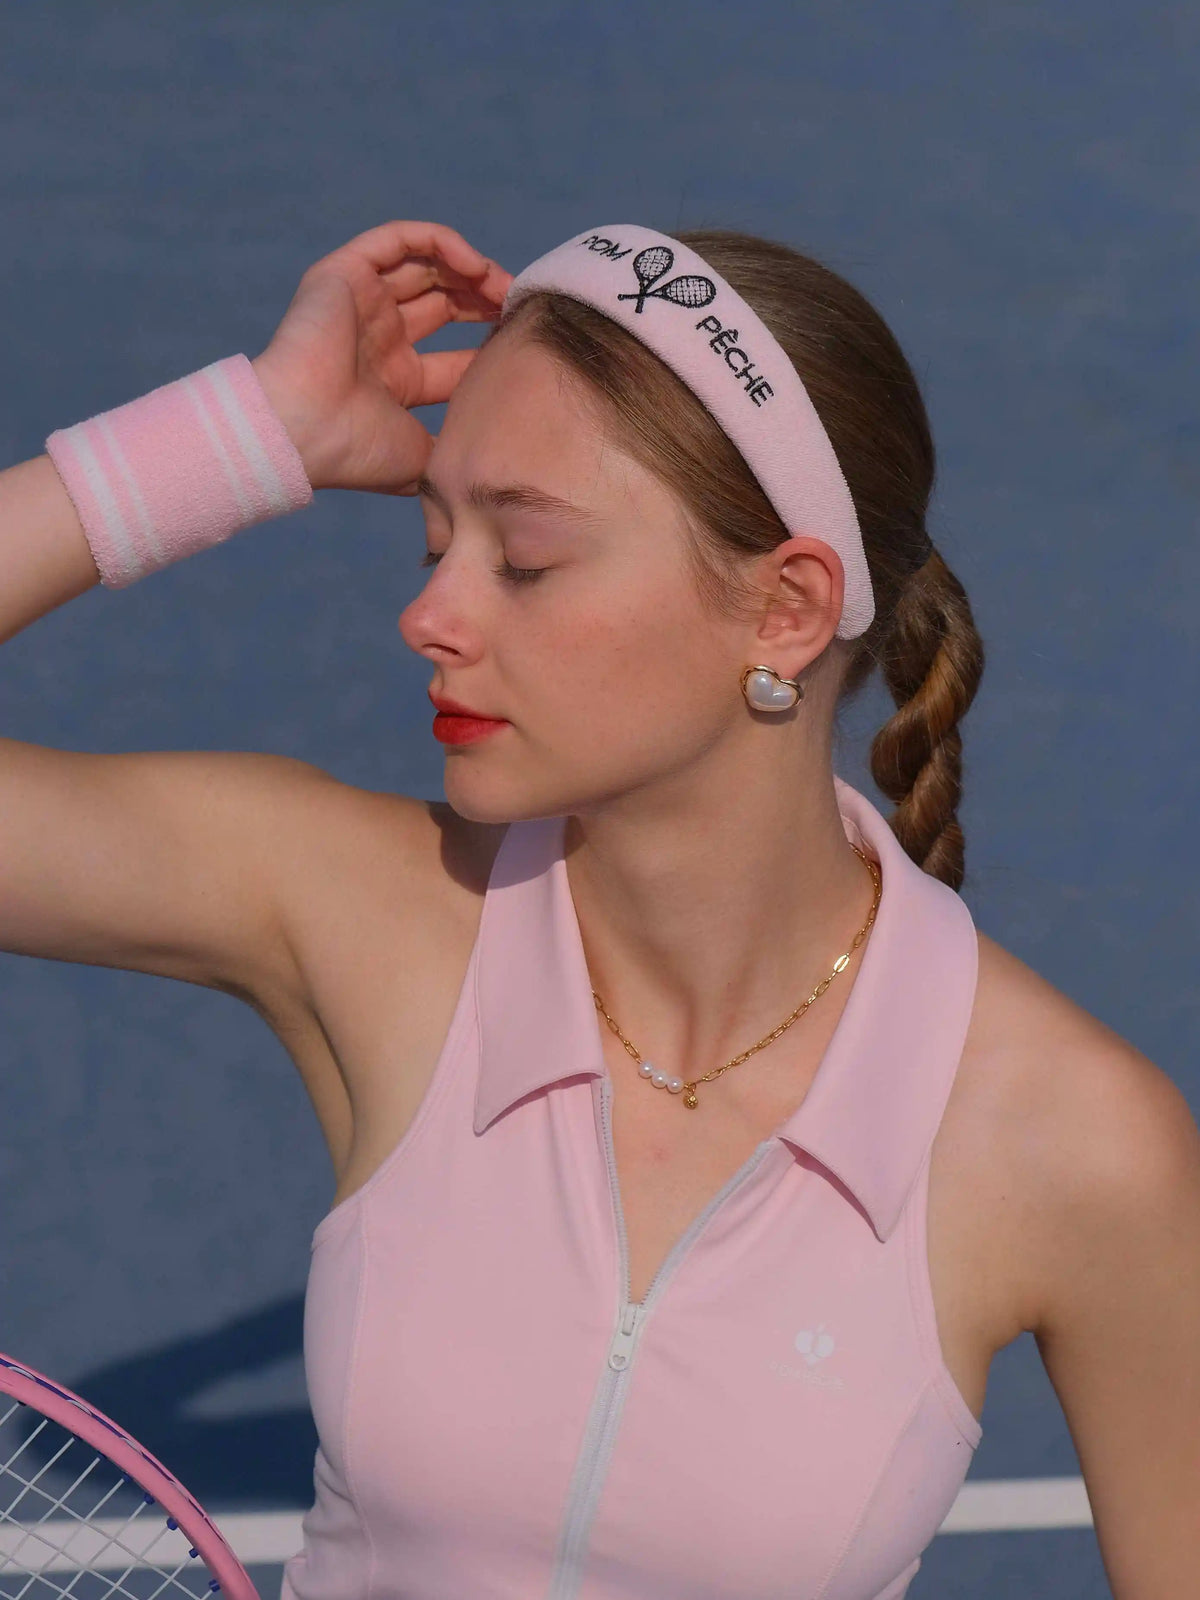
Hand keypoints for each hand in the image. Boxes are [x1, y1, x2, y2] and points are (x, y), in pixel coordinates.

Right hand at [251, 220, 512, 493]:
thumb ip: (457, 450)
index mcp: (395, 381)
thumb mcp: (424, 460)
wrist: (303, 435)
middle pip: (444, 304)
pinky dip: (440, 242)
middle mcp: (378, 338)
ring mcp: (359, 303)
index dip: (491, 347)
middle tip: (517, 308)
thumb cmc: (357, 454)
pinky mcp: (343, 273)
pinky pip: (400, 239)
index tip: (523, 346)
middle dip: (484, 303)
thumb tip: (494, 462)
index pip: (454, 356)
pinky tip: (474, 265)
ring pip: (425, 266)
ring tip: (502, 285)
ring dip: (469, 270)